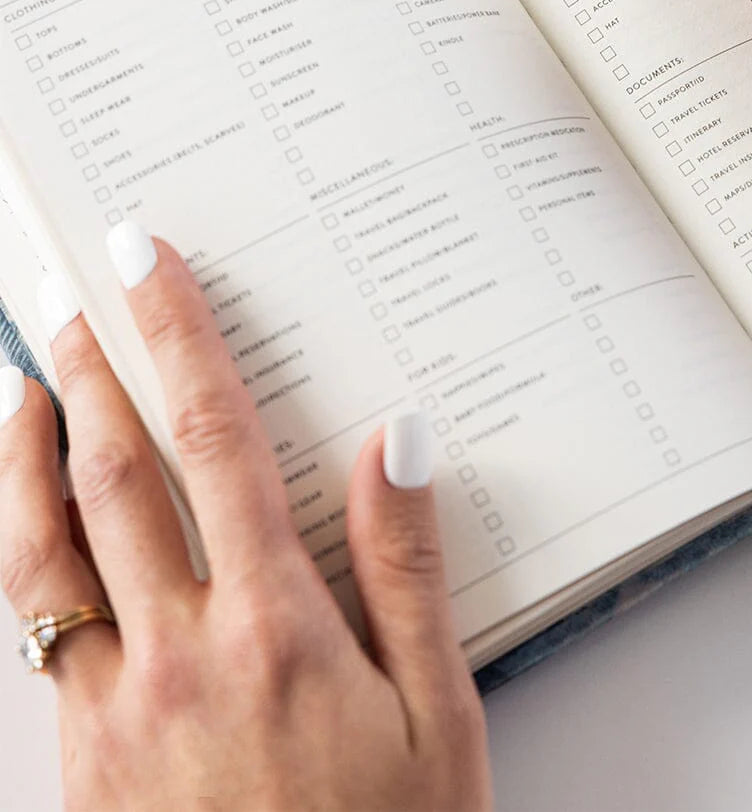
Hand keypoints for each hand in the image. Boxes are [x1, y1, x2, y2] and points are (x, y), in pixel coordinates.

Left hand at [0, 224, 491, 809]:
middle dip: (90, 370)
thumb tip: (394, 441)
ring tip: (23, 388)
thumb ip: (407, 571)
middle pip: (115, 473)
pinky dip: (22, 553)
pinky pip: (33, 630)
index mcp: (271, 625)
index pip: (213, 439)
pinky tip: (30, 529)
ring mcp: (113, 708)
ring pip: (44, 548)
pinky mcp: (80, 760)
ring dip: (28, 453)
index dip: (178, 337)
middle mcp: (176, 650)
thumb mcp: (437, 719)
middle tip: (73, 299)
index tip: (149, 265)